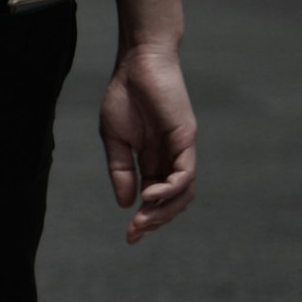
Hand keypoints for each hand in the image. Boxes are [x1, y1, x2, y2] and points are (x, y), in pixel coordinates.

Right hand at [99, 44, 196, 242]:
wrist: (137, 64)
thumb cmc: (124, 96)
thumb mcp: (114, 140)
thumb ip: (121, 171)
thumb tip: (127, 204)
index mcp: (153, 160)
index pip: (155, 198)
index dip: (145, 219)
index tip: (130, 237)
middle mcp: (171, 158)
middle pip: (173, 201)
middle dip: (156, 221)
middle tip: (135, 232)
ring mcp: (181, 150)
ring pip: (185, 192)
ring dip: (166, 211)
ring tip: (144, 219)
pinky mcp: (186, 139)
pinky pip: (185, 173)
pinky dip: (171, 189)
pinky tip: (151, 196)